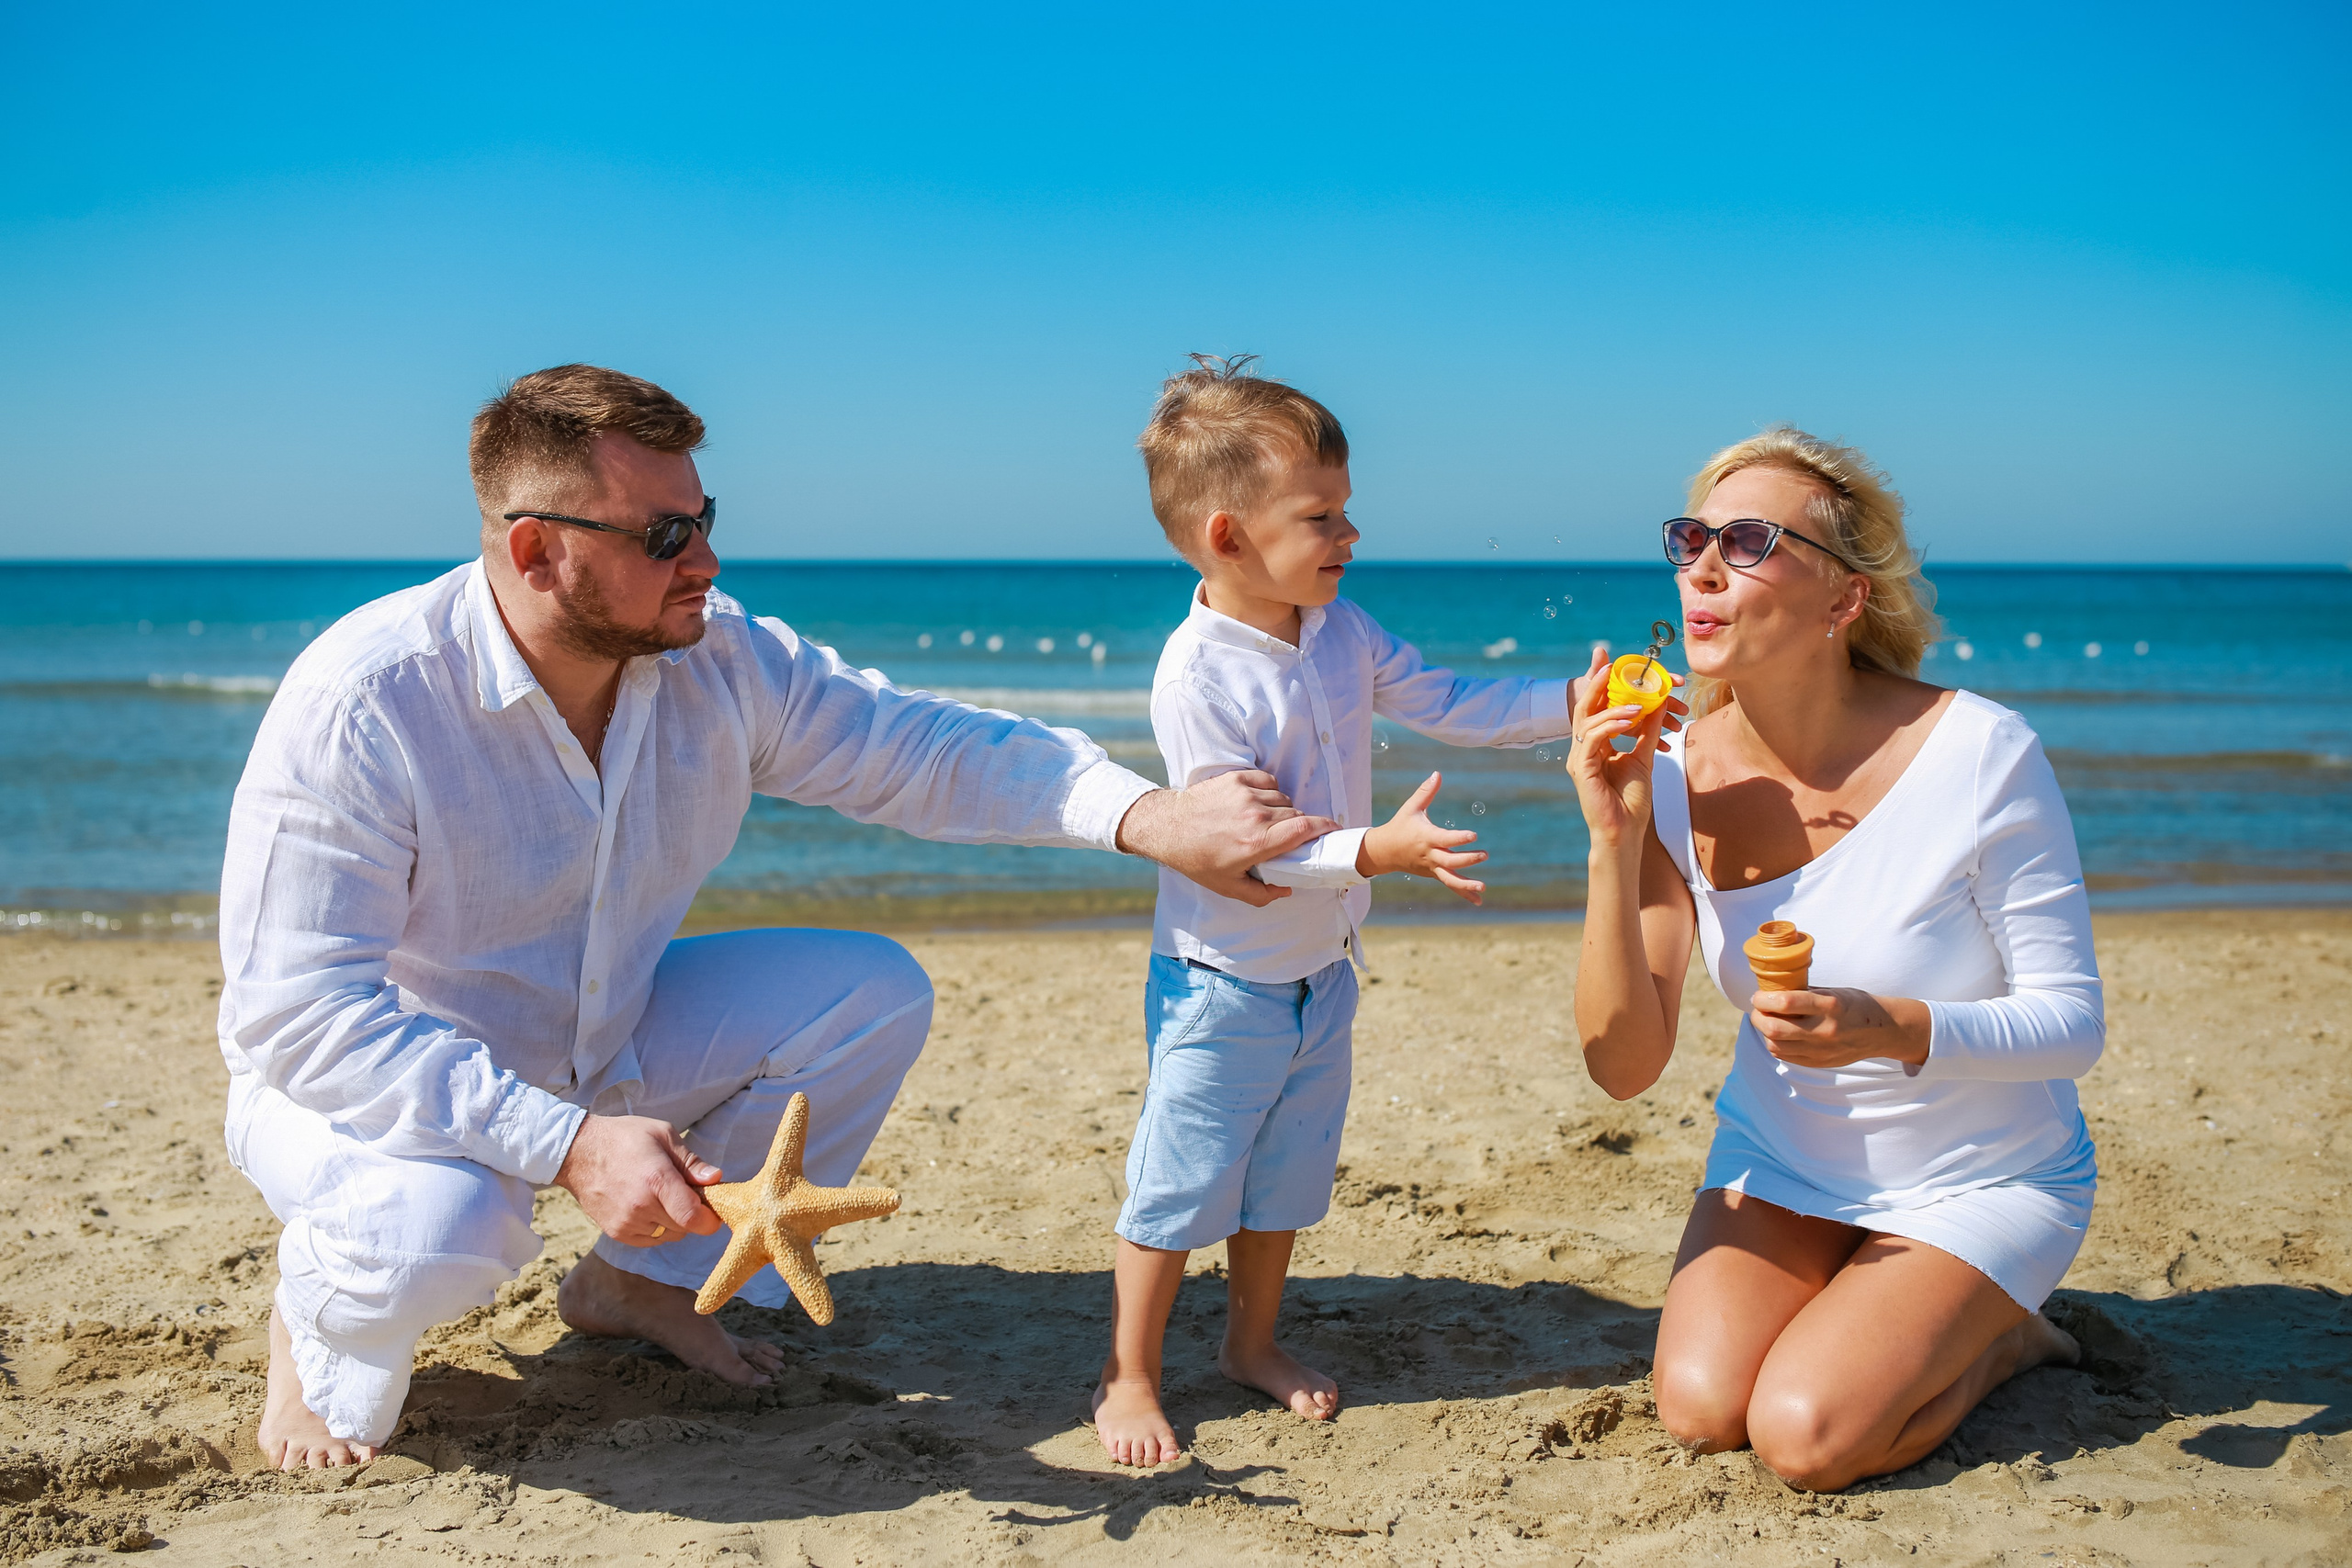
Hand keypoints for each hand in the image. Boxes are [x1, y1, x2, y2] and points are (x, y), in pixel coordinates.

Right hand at [554, 1114, 725, 1245]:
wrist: (579, 1151)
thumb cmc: (625, 1138)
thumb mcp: (662, 1135)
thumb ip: (691, 1161)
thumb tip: (716, 1179)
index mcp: (656, 1180)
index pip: (693, 1218)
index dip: (709, 1219)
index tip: (713, 1208)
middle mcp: (641, 1207)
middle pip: (684, 1228)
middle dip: (693, 1214)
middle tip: (685, 1192)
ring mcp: (626, 1223)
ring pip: (669, 1235)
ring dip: (674, 1221)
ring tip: (661, 1196)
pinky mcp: (616, 1232)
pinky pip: (651, 1240)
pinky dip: (657, 1228)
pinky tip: (648, 1206)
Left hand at [1115, 770, 1340, 906]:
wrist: (1168, 828)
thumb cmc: (1198, 860)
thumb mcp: (1229, 886)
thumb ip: (1262, 894)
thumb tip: (1287, 890)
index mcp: (1257, 843)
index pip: (1305, 828)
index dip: (1325, 828)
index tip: (1335, 830)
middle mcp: (1254, 815)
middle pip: (1296, 815)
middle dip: (1299, 826)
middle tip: (1288, 837)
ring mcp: (1245, 794)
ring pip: (1283, 799)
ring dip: (1282, 810)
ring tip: (1266, 822)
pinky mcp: (1236, 778)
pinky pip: (1268, 782)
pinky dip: (1269, 792)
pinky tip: (1257, 804)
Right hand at [1357, 771, 1487, 903]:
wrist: (1384, 852)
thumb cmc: (1400, 826)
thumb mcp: (1411, 808)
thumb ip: (1426, 792)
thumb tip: (1438, 773)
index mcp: (1426, 837)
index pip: (1445, 839)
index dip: (1460, 838)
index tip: (1474, 835)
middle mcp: (1430, 855)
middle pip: (1450, 861)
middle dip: (1468, 860)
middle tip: (1485, 855)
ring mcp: (1432, 867)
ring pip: (1450, 879)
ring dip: (1466, 885)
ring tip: (1483, 887)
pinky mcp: (1434, 874)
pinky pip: (1450, 884)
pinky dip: (1464, 894)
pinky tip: (1479, 901)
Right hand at [1566, 644, 1675, 854]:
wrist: (1624, 833)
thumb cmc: (1631, 802)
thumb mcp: (1643, 758)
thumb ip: (1646, 732)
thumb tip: (1656, 705)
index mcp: (1594, 747)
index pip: (1595, 709)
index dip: (1599, 684)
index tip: (1605, 659)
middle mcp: (1583, 750)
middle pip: (1585, 708)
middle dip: (1595, 682)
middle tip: (1606, 660)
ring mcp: (1579, 759)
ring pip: (1588, 720)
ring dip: (1612, 705)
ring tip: (1636, 699)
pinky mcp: (1582, 769)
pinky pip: (1594, 738)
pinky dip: (1611, 725)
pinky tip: (1631, 718)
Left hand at [1567, 657, 1688, 739]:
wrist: (1579, 712)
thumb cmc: (1586, 695)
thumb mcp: (1591, 683)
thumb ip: (1596, 670)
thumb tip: (1599, 649)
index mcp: (1629, 683)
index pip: (1652, 678)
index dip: (1666, 677)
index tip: (1678, 681)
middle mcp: (1635, 696)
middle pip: (1658, 698)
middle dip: (1672, 703)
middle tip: (1683, 710)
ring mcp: (1635, 713)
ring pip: (1656, 717)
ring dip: (1668, 722)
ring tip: (1676, 728)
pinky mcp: (1632, 728)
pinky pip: (1647, 735)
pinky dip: (1657, 741)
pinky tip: (1665, 747)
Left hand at [1748, 987, 1931, 1070]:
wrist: (1883, 1031)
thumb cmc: (1856, 1005)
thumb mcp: (1833, 991)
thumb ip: (1804, 992)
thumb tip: (1771, 990)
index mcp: (1829, 1006)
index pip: (1785, 1003)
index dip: (1763, 999)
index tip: (1758, 995)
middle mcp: (1824, 1030)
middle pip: (1774, 1029)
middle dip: (1758, 1017)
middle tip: (1758, 1008)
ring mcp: (1821, 1050)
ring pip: (1776, 1045)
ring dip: (1765, 1032)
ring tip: (1769, 1021)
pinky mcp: (1819, 1063)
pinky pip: (1785, 1056)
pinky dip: (1776, 1044)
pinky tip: (1781, 1034)